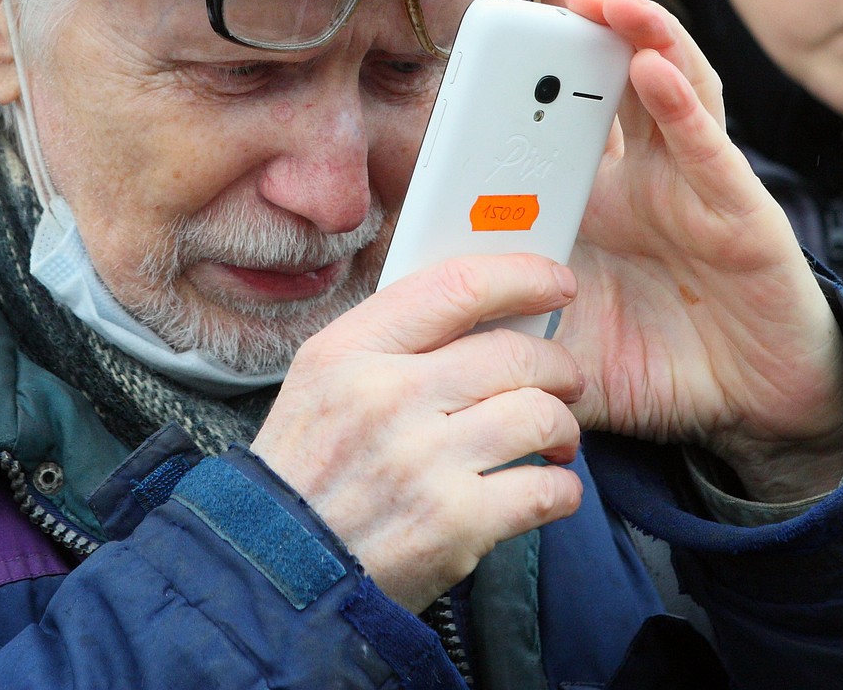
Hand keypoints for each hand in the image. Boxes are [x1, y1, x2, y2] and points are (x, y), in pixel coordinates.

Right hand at [251, 253, 583, 612]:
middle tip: (562, 377)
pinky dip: (562, 487)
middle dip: (557, 364)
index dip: (522, 276)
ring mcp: (423, 461)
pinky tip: (548, 485)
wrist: (279, 567)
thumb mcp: (322, 375)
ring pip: (539, 415)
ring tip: (555, 436)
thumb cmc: (309, 465)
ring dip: (563, 424)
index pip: (456, 287)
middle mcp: (387, 396)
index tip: (555, 282)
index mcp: (351, 350)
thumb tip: (482, 307)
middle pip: (513, 352)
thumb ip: (390, 336)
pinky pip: (546, 489)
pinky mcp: (454, 524)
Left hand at [542, 0, 842, 500]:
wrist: (747, 409)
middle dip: (594, 17)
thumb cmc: (654, 361)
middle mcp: (648, 174)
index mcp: (598, 192)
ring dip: (640, 35)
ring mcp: (696, 186)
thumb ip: (496, 311)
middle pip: (620, 74)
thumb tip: (416, 301)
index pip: (565, 107)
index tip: (504, 7)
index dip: (540, 58)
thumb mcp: (556, 333)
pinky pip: (708, 152)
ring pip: (673, 88)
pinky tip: (650, 69)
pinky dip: (681, 108)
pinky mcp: (740, 217)